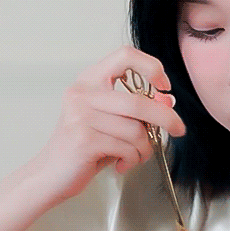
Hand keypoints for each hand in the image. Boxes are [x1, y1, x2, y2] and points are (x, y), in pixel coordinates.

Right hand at [28, 46, 185, 206]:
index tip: (164, 86)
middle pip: (138, 101)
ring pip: (135, 129)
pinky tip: (121, 162)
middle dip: (165, 118)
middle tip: (178, 129)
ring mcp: (80, 115)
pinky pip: (127, 148)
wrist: (51, 175)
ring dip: (144, 148)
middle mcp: (82, 93)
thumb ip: (139, 109)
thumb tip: (168, 100)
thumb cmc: (85, 147)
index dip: (151, 67)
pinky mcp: (83, 139)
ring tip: (135, 155)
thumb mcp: (115, 122)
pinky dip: (133, 159)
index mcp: (89, 80)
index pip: (125, 55)